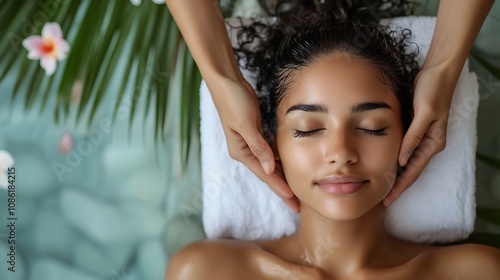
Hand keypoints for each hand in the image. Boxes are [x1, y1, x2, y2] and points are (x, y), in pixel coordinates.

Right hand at [210, 77, 299, 211]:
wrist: (225, 80)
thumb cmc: (233, 100)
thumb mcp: (246, 123)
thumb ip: (258, 146)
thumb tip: (269, 169)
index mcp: (240, 151)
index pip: (264, 175)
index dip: (280, 188)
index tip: (293, 201)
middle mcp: (244, 150)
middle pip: (267, 174)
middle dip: (282, 189)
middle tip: (298, 206)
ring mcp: (250, 142)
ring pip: (270, 164)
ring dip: (282, 176)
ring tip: (297, 191)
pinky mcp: (255, 133)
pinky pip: (269, 151)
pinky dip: (280, 160)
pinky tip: (290, 166)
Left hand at [384, 64, 455, 206]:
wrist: (437, 72)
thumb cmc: (432, 90)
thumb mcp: (424, 113)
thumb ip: (414, 136)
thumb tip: (402, 160)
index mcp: (433, 142)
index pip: (414, 171)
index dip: (400, 187)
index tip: (388, 200)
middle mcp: (428, 143)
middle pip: (410, 170)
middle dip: (398, 186)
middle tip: (382, 201)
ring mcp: (422, 136)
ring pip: (407, 162)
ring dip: (396, 175)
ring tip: (381, 188)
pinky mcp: (416, 129)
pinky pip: (405, 149)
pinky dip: (396, 160)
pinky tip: (385, 165)